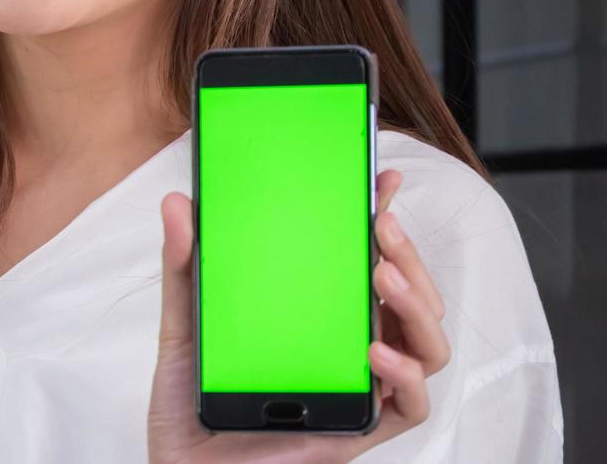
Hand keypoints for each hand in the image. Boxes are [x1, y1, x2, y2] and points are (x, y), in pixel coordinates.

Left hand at [147, 169, 450, 462]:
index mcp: (322, 313)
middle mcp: (351, 346)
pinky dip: (406, 375)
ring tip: (382, 276)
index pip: (369, 260)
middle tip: (380, 226)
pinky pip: (412, 405)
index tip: (384, 178)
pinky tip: (377, 351)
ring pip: (428, 343)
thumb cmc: (194, 398)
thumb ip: (185, 265)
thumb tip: (179, 202)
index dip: (385, 218)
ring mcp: (361, 387)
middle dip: (409, 255)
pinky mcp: (359, 429)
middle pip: (412, 296)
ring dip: (417, 304)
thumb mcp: (186, 322)